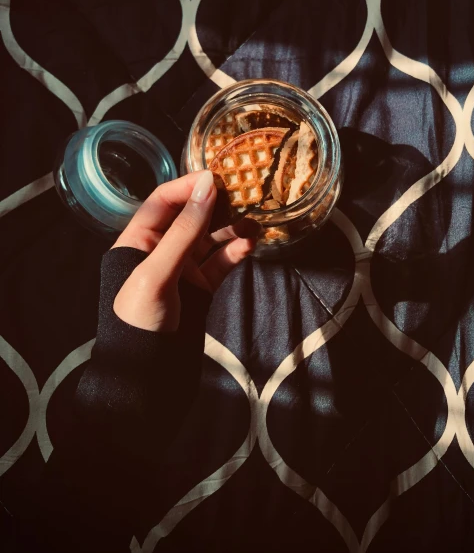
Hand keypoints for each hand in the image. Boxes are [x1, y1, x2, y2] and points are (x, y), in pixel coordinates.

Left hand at [110, 170, 258, 332]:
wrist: (145, 375)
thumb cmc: (140, 319)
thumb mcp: (158, 273)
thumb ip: (184, 231)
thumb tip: (207, 186)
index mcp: (139, 240)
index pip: (164, 201)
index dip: (189, 186)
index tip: (218, 177)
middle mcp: (161, 249)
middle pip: (192, 216)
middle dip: (218, 205)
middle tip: (246, 195)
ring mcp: (183, 268)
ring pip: (211, 238)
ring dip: (233, 228)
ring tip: (255, 222)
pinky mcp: (201, 286)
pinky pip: (221, 261)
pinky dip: (236, 251)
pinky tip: (250, 243)